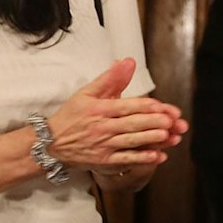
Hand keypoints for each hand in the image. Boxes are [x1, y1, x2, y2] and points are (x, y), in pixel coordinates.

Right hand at [46, 58, 186, 169]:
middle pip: (132, 124)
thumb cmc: (71, 116)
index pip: (126, 106)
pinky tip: (157, 156)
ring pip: (131, 141)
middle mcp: (102, 127)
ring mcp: (104, 145)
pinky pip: (125, 160)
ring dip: (151, 139)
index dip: (145, 106)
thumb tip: (128, 61)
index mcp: (100, 108)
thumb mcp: (87, 93)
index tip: (161, 106)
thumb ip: (110, 78)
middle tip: (172, 121)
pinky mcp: (104, 161)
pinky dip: (142, 159)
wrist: (50, 143)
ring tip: (168, 136)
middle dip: (153, 122)